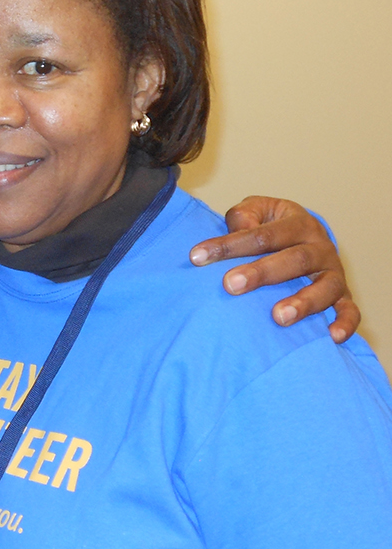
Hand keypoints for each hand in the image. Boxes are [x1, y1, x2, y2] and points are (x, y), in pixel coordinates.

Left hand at [190, 196, 358, 342]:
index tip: (197, 257)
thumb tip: (237, 229)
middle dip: (261, 273)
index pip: (262, 234)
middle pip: (294, 259)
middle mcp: (320, 246)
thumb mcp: (256, 211)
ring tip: (278, 317)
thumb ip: (244, 216)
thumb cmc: (270, 226)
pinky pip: (350, 311)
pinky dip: (345, 323)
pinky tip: (331, 337)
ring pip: (326, 287)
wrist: (304, 234)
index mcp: (298, 222)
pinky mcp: (343, 295)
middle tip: (230, 284)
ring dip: (303, 302)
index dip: (228, 245)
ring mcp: (334, 272)